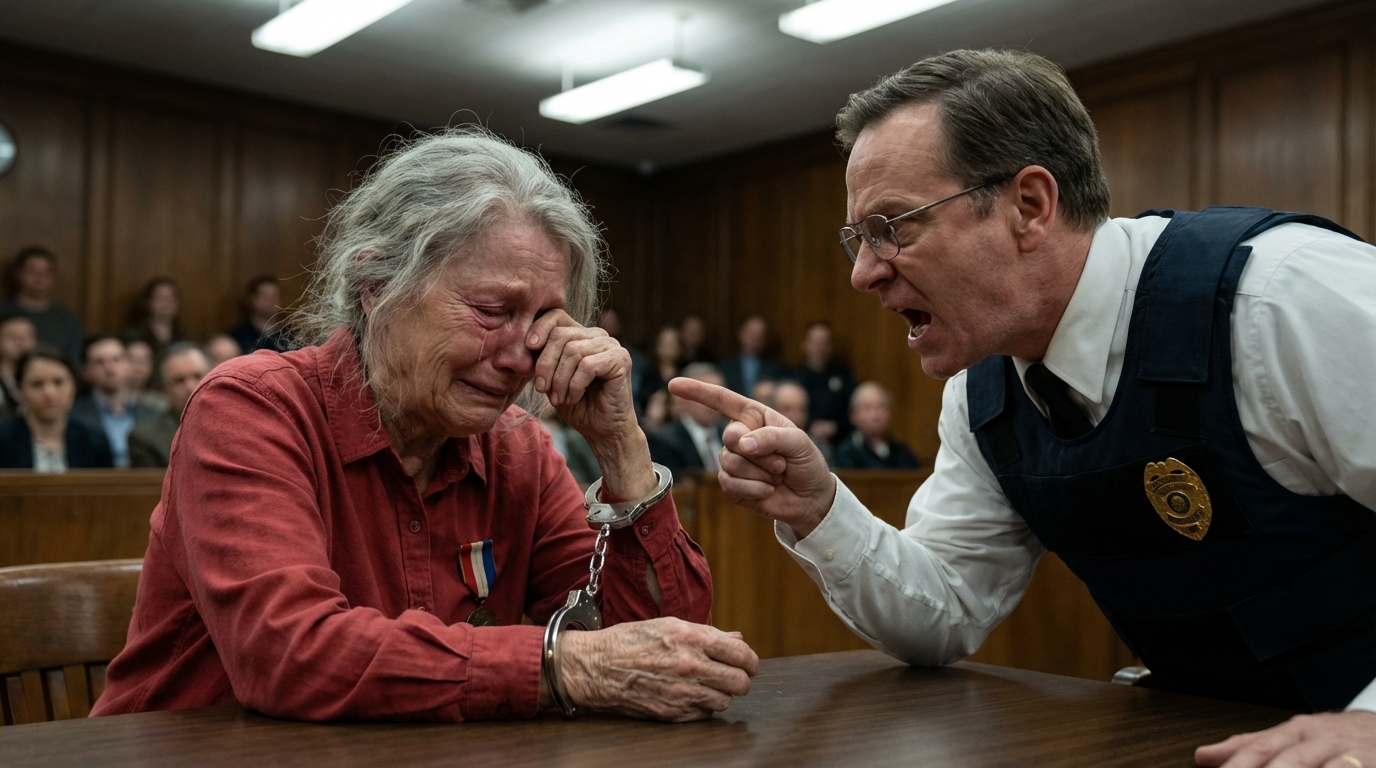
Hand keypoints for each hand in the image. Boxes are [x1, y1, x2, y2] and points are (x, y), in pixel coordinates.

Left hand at [528, 311, 654, 498]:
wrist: (602, 431)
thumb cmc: (577, 405)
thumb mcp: (551, 378)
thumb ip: (542, 358)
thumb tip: (522, 342)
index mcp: (581, 335)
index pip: (556, 315)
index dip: (539, 328)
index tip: (528, 348)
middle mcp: (598, 335)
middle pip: (561, 335)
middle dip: (545, 364)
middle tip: (542, 389)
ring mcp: (612, 346)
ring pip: (572, 351)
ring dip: (559, 380)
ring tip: (559, 398)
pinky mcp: (621, 359)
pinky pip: (587, 365)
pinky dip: (575, 385)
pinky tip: (574, 397)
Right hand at [557, 617, 758, 721]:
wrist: (596, 666)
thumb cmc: (630, 642)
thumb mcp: (669, 625)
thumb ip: (708, 634)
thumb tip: (737, 639)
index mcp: (691, 638)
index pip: (741, 654)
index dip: (750, 660)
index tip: (748, 664)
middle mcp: (690, 666)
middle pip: (740, 682)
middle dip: (741, 680)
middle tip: (733, 677)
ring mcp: (681, 692)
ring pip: (725, 701)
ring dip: (721, 694)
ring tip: (707, 685)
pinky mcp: (672, 713)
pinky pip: (704, 714)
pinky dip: (702, 706)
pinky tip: (689, 695)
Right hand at [667, 378, 835, 538]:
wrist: (810, 499)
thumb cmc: (806, 463)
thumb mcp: (798, 442)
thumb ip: (771, 437)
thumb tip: (741, 445)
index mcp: (754, 417)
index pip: (722, 400)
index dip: (697, 392)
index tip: (673, 385)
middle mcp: (740, 436)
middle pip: (729, 437)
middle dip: (759, 454)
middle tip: (781, 463)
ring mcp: (733, 461)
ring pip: (729, 463)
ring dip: (759, 474)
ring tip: (776, 476)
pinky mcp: (731, 485)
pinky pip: (730, 484)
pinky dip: (753, 489)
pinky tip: (767, 490)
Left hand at [1195, 710, 1375, 766]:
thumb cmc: (1337, 739)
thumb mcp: (1294, 737)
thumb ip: (1251, 747)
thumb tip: (1203, 757)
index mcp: (1296, 731)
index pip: (1258, 747)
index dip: (1235, 764)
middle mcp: (1319, 739)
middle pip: (1285, 759)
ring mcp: (1347, 751)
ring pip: (1308, 764)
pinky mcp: (1369, 763)